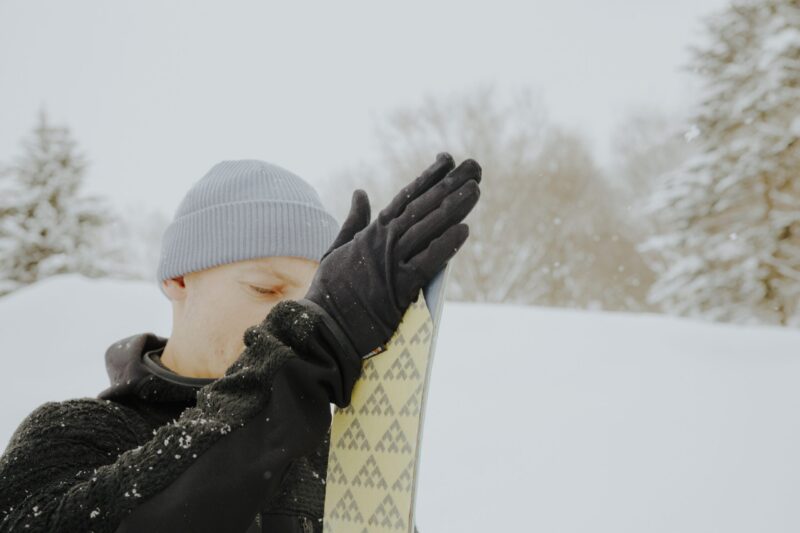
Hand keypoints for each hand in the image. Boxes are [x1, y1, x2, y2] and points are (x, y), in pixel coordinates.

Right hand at [301, 152, 481, 357]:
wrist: (322, 326)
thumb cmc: (330, 291)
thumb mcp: (337, 248)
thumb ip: (353, 221)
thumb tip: (361, 193)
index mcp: (373, 232)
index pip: (406, 197)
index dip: (429, 177)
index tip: (448, 159)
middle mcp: (385, 241)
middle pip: (424, 207)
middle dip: (450, 184)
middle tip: (474, 166)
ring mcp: (392, 263)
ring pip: (429, 229)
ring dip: (454, 208)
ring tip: (475, 189)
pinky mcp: (399, 288)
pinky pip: (427, 263)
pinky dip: (445, 246)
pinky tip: (464, 230)